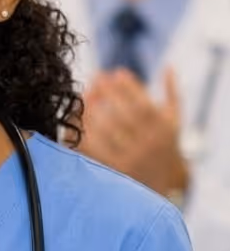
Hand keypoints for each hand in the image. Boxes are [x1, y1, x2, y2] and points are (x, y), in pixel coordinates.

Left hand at [78, 68, 188, 195]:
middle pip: (122, 116)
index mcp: (163, 130)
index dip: (127, 87)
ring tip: (83, 95)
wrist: (162, 185)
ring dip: (91, 111)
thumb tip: (168, 66)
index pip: (143, 104)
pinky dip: (83, 132)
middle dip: (107, 94)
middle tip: (95, 79)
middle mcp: (148, 145)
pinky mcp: (112, 170)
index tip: (113, 73)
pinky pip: (93, 149)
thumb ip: (172, 93)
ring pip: (105, 132)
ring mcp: (130, 159)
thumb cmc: (165, 145)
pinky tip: (76, 118)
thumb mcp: (175, 121)